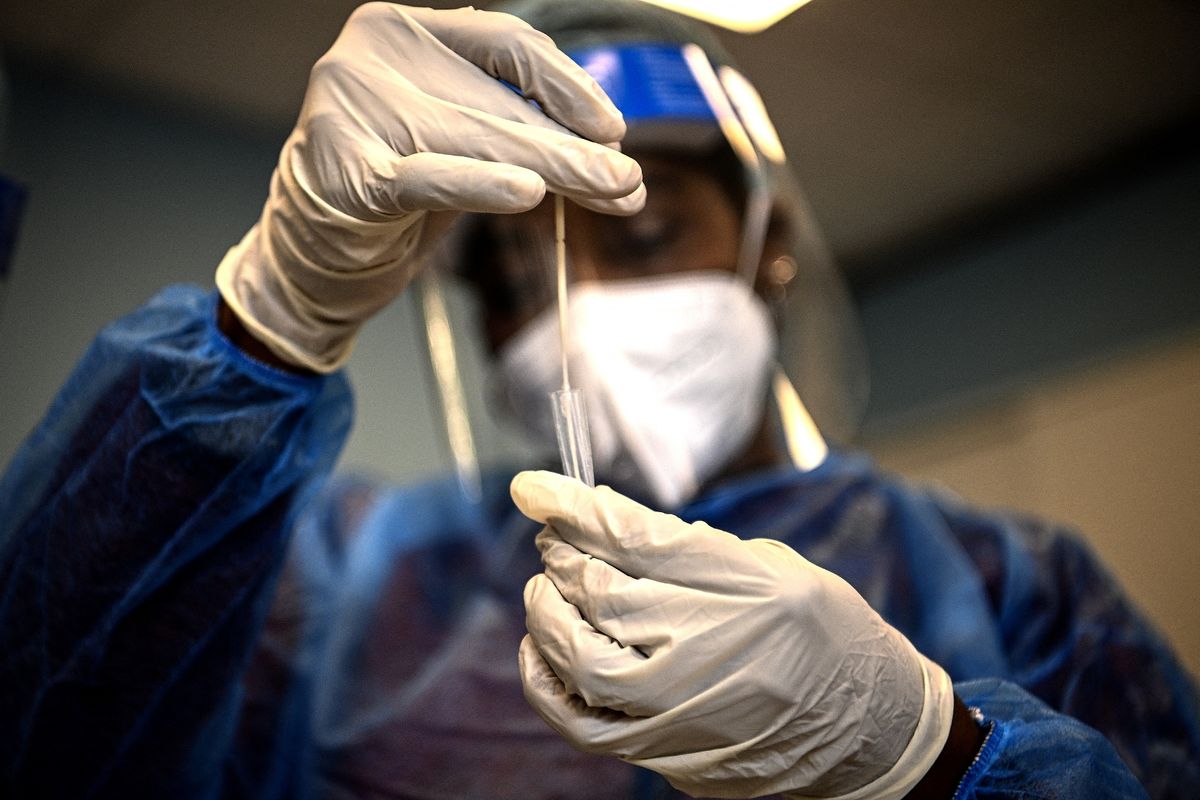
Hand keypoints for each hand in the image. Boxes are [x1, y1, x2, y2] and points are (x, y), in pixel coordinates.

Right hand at [217, 3, 644, 371]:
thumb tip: (610, 155)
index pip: (506, 44)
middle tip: (627, 181)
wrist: (310, 252)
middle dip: (573, 148)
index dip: (568, 85)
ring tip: (610, 193)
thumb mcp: (457, 144)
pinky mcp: (345, 170)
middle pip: (500, 102)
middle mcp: (372, 56)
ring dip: (555, 171)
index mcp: (402, 30)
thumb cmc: (389, 188)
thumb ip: (517, 134)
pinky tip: (527, 192)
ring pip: (477, 141)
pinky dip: (481, 186)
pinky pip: (429, 178)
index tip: (614, 129)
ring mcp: (352, 109)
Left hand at [512, 470, 953, 798]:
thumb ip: (693, 550)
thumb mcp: (778, 568)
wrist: (874, 738)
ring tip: (544, 587)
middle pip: (601, 590)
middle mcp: (716, 646)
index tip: (531, 487)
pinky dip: (545, 681)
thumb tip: (605, 527)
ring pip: (579, 656)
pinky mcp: (670, 752)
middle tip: (551, 536)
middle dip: (560, 553)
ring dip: (545, 612)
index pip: (636, 537)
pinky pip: (581, 722)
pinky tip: (540, 648)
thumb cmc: (829, 638)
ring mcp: (688, 708)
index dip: (572, 507)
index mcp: (751, 586)